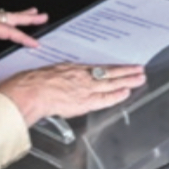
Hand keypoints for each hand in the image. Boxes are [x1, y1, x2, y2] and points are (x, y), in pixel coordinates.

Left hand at [0, 8, 46, 77]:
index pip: (6, 30)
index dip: (22, 37)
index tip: (34, 42)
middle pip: (8, 17)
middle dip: (27, 16)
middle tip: (42, 16)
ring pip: (3, 16)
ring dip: (18, 15)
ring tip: (32, 13)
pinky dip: (6, 18)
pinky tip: (7, 21)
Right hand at [0, 63, 146, 125]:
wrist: (28, 92)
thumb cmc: (30, 84)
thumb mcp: (45, 74)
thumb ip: (56, 78)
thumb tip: (58, 83)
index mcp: (70, 70)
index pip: (95, 69)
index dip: (109, 68)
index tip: (119, 67)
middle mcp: (80, 77)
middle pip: (107, 73)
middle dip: (124, 71)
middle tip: (139, 69)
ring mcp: (84, 88)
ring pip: (110, 83)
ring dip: (127, 80)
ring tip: (140, 78)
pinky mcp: (84, 101)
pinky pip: (105, 99)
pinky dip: (116, 96)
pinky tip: (127, 92)